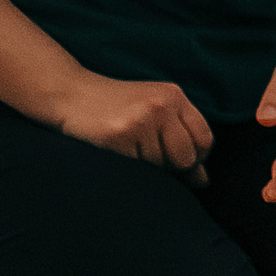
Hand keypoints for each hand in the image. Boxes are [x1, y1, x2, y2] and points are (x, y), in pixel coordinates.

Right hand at [52, 74, 213, 186]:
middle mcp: (160, 105)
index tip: (177, 161)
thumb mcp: (154, 111)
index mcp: (174, 95)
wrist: (71, 94)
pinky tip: (116, 152)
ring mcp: (140, 120)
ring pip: (160, 167)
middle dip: (170, 168)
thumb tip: (203, 181)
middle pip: (186, 158)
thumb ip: (181, 139)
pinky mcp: (118, 137)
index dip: (194, 158)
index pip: (204, 139)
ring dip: (146, 169)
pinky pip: (137, 171)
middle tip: (146, 155)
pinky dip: (128, 169)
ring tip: (128, 148)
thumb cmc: (116, 107)